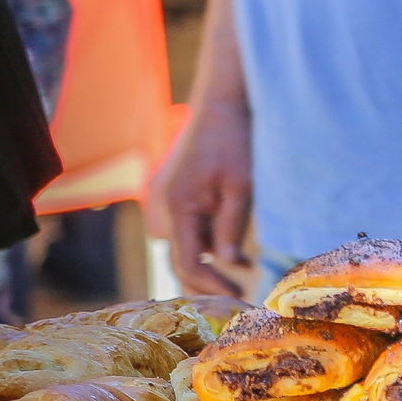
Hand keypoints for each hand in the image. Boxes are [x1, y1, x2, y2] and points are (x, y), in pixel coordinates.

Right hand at [147, 96, 255, 297]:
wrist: (221, 104)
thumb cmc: (234, 142)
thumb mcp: (241, 187)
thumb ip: (231, 228)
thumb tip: (230, 265)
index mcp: (176, 209)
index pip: (188, 264)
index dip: (212, 286)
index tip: (238, 296)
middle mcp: (160, 209)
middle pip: (181, 260)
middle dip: (208, 281)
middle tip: (241, 294)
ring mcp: (162, 202)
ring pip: (183, 246)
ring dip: (206, 262)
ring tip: (240, 273)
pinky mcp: (170, 196)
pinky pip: (183, 230)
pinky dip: (202, 242)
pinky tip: (226, 248)